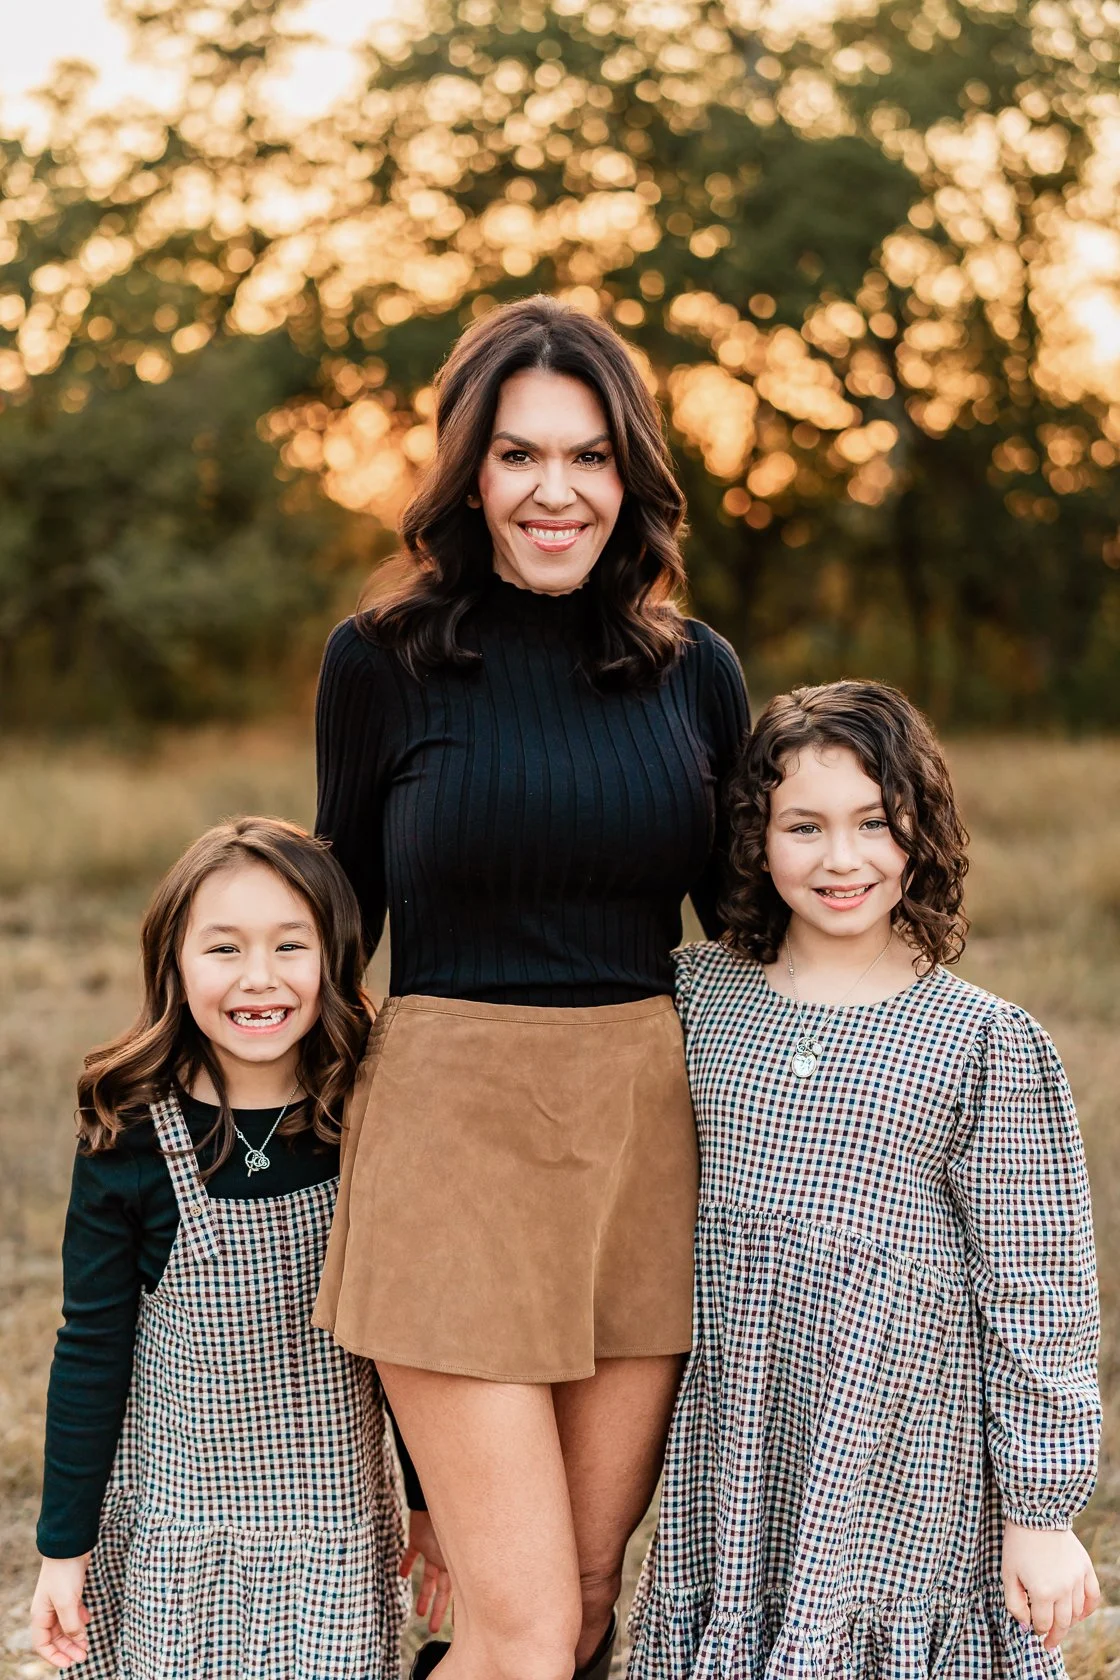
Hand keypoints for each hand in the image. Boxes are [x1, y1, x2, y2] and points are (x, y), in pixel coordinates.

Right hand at [30, 1555, 91, 1668]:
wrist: (71, 1545)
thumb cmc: (64, 1573)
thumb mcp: (67, 1602)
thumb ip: (71, 1624)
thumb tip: (77, 1640)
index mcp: (40, 1615)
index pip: (42, 1644)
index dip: (55, 1656)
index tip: (70, 1663)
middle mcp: (47, 1610)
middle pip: (56, 1637)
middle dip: (69, 1648)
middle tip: (84, 1656)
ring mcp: (59, 1601)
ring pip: (66, 1626)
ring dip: (76, 1635)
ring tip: (88, 1644)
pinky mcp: (70, 1592)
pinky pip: (73, 1612)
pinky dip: (80, 1619)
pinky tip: (89, 1620)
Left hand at [399, 1509, 452, 1634]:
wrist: (432, 1502)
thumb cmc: (452, 1527)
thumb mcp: (457, 1555)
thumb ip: (464, 1577)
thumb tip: (476, 1602)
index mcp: (456, 1565)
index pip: (457, 1594)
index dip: (457, 1612)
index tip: (457, 1629)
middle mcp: (446, 1560)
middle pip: (441, 1591)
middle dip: (438, 1610)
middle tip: (433, 1629)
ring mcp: (433, 1550)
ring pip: (428, 1578)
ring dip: (423, 1595)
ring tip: (417, 1613)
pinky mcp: (418, 1539)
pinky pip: (412, 1555)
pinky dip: (406, 1564)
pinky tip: (400, 1575)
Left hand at [1002, 1521, 1100, 1649]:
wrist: (1036, 1515)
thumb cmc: (1018, 1544)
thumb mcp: (1007, 1574)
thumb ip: (1014, 1604)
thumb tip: (1025, 1625)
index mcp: (1043, 1592)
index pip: (1043, 1624)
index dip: (1037, 1630)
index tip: (1033, 1629)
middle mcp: (1064, 1590)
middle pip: (1062, 1623)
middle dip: (1054, 1634)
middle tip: (1048, 1641)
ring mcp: (1077, 1579)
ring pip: (1077, 1612)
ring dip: (1068, 1622)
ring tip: (1059, 1624)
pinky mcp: (1085, 1568)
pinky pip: (1093, 1596)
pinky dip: (1088, 1609)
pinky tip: (1079, 1614)